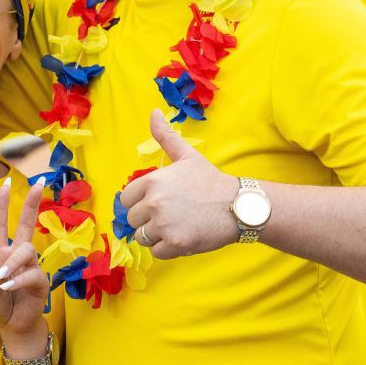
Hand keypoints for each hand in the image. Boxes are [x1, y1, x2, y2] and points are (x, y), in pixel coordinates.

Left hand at [0, 177, 49, 335]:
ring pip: (26, 251)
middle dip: (32, 203)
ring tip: (2, 279)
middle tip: (39, 183)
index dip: (1, 204)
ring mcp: (31, 266)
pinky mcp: (40, 280)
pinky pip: (32, 273)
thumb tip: (1, 267)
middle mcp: (16, 254)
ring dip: (13, 263)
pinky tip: (8, 287)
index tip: (5, 183)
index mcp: (0, 251)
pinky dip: (18, 280)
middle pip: (26, 223)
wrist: (12, 324)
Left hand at [120, 110, 238, 258]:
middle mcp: (153, 203)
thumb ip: (165, 136)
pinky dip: (167, 249)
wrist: (239, 206)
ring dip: (156, 236)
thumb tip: (153, 112)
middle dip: (147, 220)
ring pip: (142, 237)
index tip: (158, 203)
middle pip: (132, 220)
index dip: (139, 203)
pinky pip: (157, 252)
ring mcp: (164, 225)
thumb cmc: (210, 181)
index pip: (126, 200)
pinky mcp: (176, 244)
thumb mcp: (186, 155)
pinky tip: (182, 237)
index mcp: (152, 182)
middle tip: (171, 216)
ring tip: (176, 226)